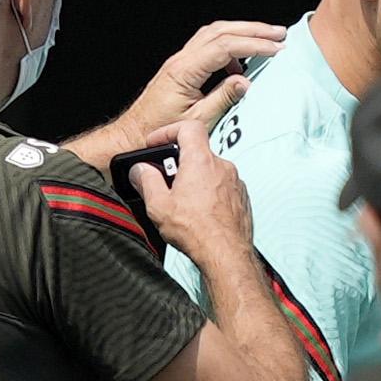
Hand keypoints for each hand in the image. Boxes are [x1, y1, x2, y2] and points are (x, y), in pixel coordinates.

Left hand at [73, 20, 285, 160]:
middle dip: (252, 30)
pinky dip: (227, 47)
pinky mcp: (180, 68)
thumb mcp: (196, 121)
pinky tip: (239, 62)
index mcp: (184, 71)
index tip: (276, 48)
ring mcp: (179, 62)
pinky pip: (207, 46)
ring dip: (240, 33)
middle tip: (278, 33)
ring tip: (265, 38)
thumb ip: (222, 99)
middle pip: (220, 31)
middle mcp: (181, 60)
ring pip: (213, 34)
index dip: (253, 45)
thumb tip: (245, 81)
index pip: (225, 47)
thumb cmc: (159, 132)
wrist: (132, 135)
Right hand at [134, 95, 262, 277]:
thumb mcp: (159, 206)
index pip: (188, 128)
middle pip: (197, 152)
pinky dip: (209, 192)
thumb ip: (147, 181)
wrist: (226, 253)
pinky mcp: (241, 196)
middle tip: (164, 182)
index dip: (169, 131)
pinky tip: (199, 212)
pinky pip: (222, 186)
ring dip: (194, 179)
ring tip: (182, 202)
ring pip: (210, 170)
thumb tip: (140, 170)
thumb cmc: (195, 230)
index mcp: (200, 161)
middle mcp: (222, 166)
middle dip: (178, 163)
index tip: (156, 143)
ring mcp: (234, 181)